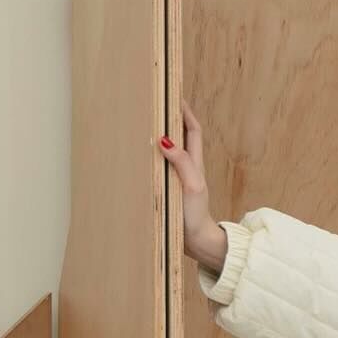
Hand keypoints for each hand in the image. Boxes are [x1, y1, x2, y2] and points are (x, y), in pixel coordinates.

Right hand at [159, 97, 226, 271]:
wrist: (196, 242)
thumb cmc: (195, 216)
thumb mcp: (191, 186)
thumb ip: (181, 163)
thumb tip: (165, 139)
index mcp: (194, 164)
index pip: (192, 130)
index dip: (185, 112)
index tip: (175, 94)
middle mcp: (187, 168)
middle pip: (180, 136)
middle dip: (171, 118)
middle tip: (155, 102)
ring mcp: (178, 179)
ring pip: (170, 151)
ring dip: (160, 135)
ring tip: (145, 121)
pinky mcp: (171, 190)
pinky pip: (161, 166)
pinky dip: (153, 156)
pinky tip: (141, 153)